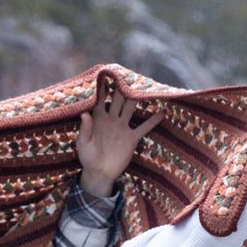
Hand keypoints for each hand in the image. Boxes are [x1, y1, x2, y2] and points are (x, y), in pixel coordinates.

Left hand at [76, 79, 163, 197]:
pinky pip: (144, 127)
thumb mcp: (83, 144)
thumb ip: (85, 129)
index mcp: (98, 118)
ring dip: (138, 99)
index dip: (102, 88)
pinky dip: (153, 120)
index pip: (100, 99)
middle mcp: (112, 119)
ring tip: (146, 88)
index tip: (106, 73)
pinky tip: (162, 112)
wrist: (100, 173)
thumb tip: (84, 113)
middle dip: (123, 88)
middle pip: (119, 99)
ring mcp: (123, 127)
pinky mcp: (132, 138)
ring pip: (131, 108)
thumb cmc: (88, 157)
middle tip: (129, 75)